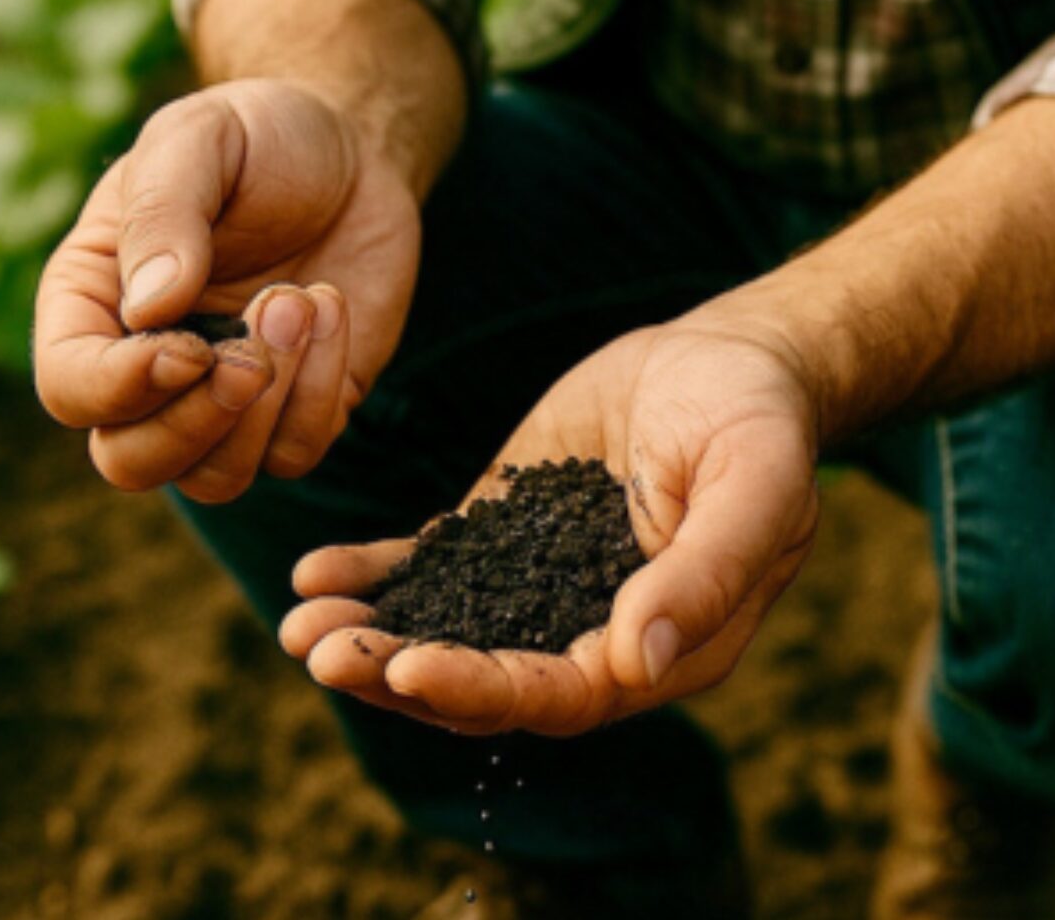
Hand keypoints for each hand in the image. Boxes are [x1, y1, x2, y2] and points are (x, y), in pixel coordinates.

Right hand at [33, 78, 421, 500]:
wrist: (350, 148)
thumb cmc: (257, 136)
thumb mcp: (200, 138)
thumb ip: (165, 211)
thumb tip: (151, 311)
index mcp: (93, 303)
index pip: (71, 389)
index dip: (120, 388)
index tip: (191, 346)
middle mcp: (146, 366)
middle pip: (131, 461)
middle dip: (197, 421)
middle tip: (253, 351)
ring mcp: (221, 397)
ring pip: (215, 479)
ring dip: (266, 409)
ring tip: (302, 300)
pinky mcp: (295, 409)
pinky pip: (295, 452)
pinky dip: (321, 393)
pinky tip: (331, 307)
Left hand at [280, 316, 822, 734]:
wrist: (726, 358)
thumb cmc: (758, 420)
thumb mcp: (754, 484)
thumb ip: (705, 572)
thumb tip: (639, 662)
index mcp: (657, 651)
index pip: (561, 695)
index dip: (484, 688)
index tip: (409, 668)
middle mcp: (589, 636)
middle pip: (483, 680)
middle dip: (397, 675)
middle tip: (317, 650)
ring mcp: (537, 585)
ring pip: (444, 633)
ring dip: (369, 639)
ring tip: (296, 624)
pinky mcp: (501, 534)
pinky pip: (429, 567)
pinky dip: (374, 577)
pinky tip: (314, 571)